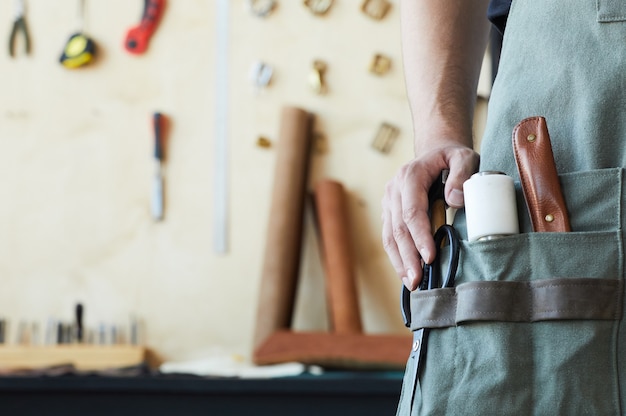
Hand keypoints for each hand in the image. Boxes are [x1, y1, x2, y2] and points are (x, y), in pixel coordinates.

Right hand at [382, 143, 478, 289]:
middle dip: (408, 256)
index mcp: (410, 176)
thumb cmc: (452, 157)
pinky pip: (389, 237)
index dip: (420, 236)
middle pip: (398, 228)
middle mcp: (393, 190)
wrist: (435, 153)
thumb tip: (454, 200)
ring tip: (411, 283)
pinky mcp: (389, 212)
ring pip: (389, 236)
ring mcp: (388, 202)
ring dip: (399, 261)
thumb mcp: (464, 157)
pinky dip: (397, 256)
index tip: (430, 257)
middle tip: (418, 280)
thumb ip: (462, 174)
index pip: (412, 212)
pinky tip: (406, 273)